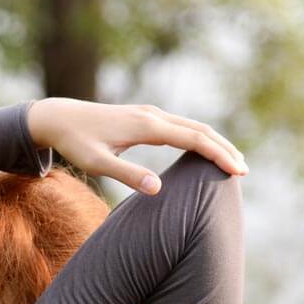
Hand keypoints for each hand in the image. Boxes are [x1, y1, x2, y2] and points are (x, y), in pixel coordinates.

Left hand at [27, 98, 248, 194]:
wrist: (59, 117)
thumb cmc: (76, 143)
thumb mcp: (98, 163)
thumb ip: (127, 174)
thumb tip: (158, 188)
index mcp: (147, 126)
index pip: (194, 139)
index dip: (218, 156)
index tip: (237, 172)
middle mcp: (153, 116)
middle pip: (200, 130)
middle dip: (224, 149)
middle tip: (244, 170)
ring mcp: (151, 114)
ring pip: (193, 126)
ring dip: (215, 143)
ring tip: (232, 162)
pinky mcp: (146, 118)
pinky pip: (181, 127)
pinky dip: (200, 138)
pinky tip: (204, 152)